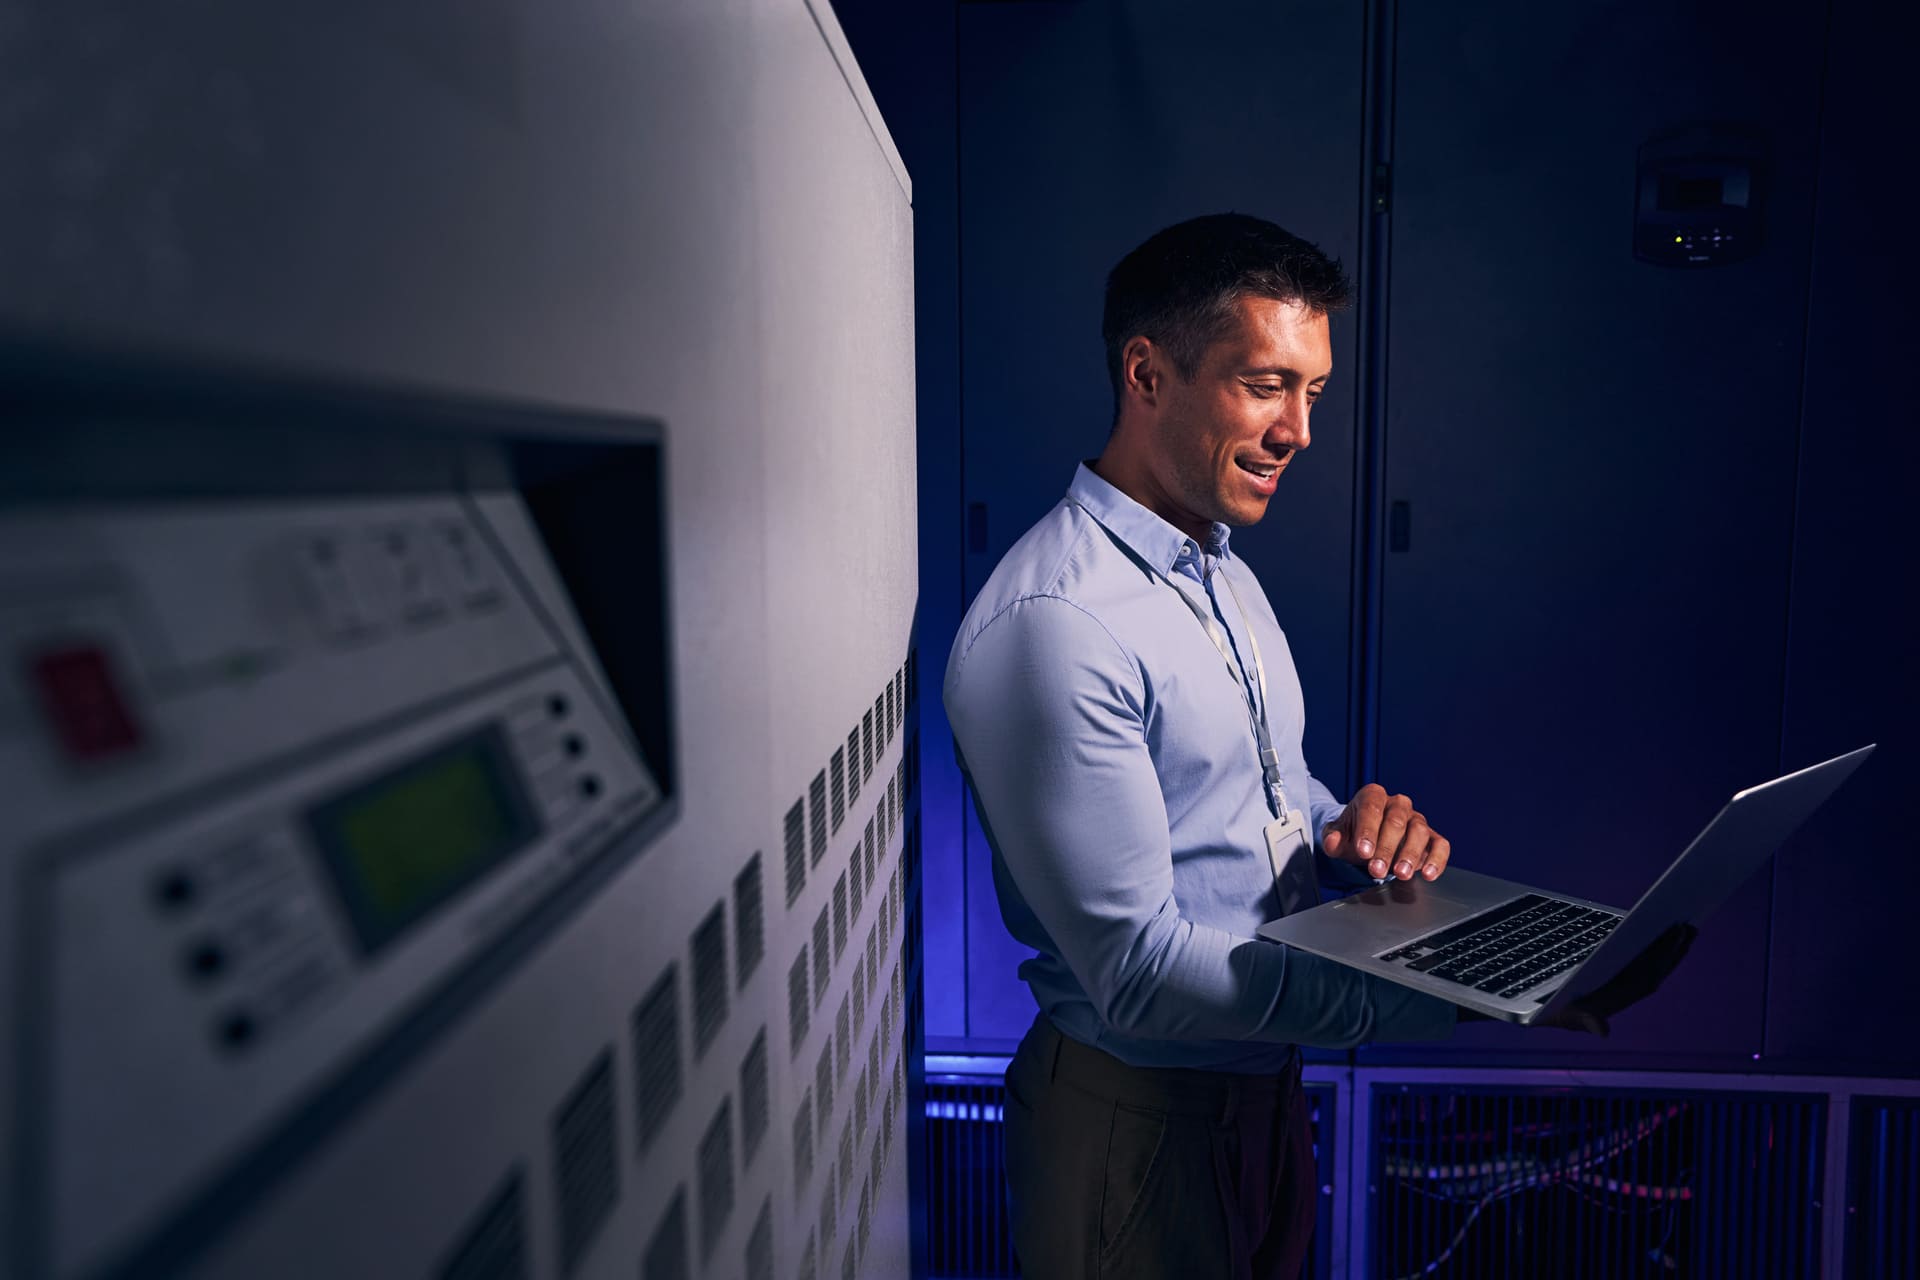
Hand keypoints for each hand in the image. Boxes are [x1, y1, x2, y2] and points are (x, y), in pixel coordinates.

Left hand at [1321, 783, 1449, 881]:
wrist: (1368, 841)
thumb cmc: (1355, 834)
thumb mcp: (1338, 835)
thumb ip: (1333, 838)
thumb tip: (1332, 842)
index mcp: (1373, 796)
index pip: (1372, 809)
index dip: (1368, 830)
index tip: (1363, 851)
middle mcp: (1398, 804)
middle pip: (1396, 822)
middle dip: (1386, 848)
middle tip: (1376, 869)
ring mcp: (1416, 819)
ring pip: (1419, 832)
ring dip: (1410, 855)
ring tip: (1400, 874)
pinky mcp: (1431, 837)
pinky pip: (1440, 845)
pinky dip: (1437, 860)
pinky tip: (1428, 874)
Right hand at [1462, 923, 1698, 1034]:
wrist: (1532, 1013)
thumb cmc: (1546, 1011)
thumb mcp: (1560, 1014)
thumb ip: (1584, 1021)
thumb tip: (1605, 1031)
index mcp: (1616, 1000)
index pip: (1649, 977)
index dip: (1666, 956)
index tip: (1678, 933)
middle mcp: (1621, 994)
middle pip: (1655, 970)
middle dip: (1674, 949)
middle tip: (1690, 924)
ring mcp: (1617, 985)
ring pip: (1649, 965)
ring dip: (1667, 948)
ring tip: (1680, 923)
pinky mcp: (1610, 977)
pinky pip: (1635, 961)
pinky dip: (1648, 946)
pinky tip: (1651, 931)